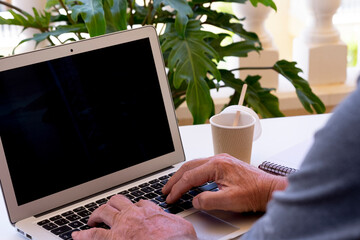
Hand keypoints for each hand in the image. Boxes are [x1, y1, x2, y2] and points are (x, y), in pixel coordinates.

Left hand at [72, 195, 196, 239]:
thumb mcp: (181, 225)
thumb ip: (171, 220)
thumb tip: (171, 220)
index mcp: (149, 211)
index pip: (138, 203)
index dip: (135, 207)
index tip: (134, 211)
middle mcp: (133, 215)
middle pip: (117, 202)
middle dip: (111, 205)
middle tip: (107, 212)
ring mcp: (121, 226)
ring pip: (103, 212)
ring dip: (96, 214)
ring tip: (92, 219)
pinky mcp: (114, 239)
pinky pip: (93, 235)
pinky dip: (83, 234)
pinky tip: (76, 235)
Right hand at [162, 154, 286, 211]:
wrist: (270, 189)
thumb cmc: (254, 192)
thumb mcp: (229, 200)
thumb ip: (208, 200)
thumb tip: (195, 200)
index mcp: (217, 165)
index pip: (190, 177)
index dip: (178, 189)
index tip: (170, 198)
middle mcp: (218, 159)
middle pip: (189, 167)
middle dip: (175, 179)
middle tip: (166, 190)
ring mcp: (221, 160)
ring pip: (195, 165)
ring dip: (183, 175)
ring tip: (174, 185)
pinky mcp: (225, 164)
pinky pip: (203, 166)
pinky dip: (193, 174)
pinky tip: (191, 181)